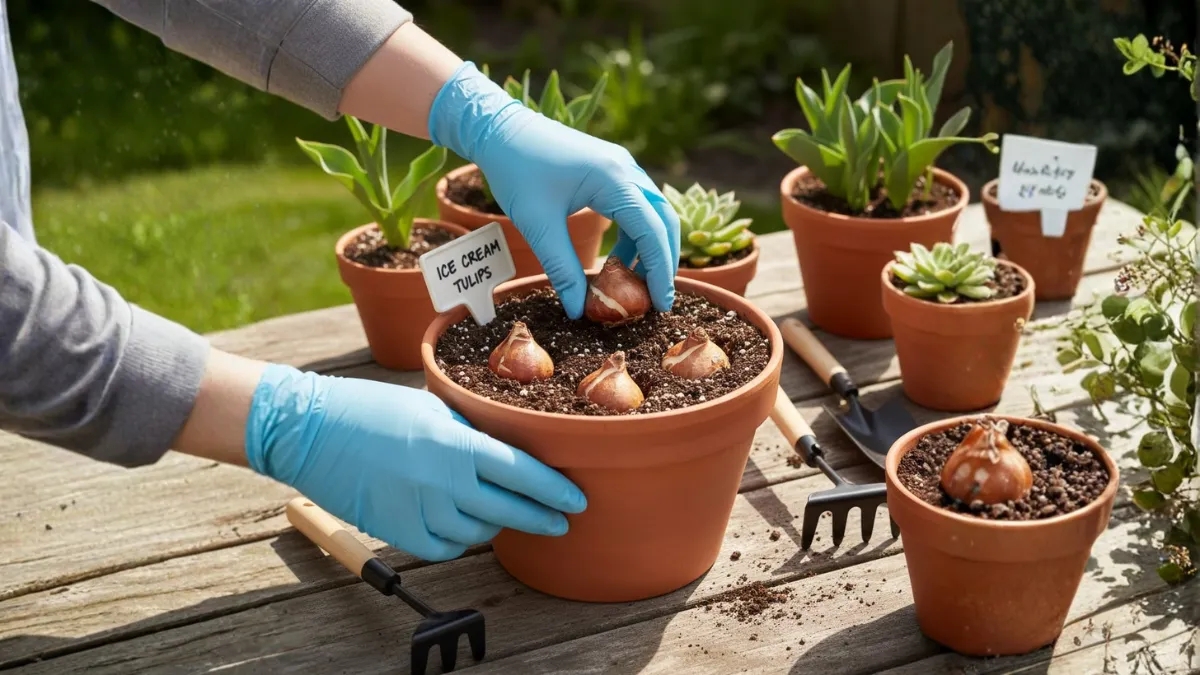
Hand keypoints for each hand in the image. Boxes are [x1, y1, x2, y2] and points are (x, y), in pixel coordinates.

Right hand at [244, 365, 586, 560]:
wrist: (311, 432)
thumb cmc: (371, 410)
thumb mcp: (432, 408)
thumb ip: (472, 431)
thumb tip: (507, 448)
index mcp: (458, 445)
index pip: (523, 474)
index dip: (555, 491)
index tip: (575, 500)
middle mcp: (446, 484)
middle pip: (511, 511)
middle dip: (542, 517)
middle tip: (561, 520)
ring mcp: (423, 512)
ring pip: (481, 531)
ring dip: (499, 523)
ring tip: (507, 513)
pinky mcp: (400, 534)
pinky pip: (447, 548)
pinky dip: (461, 539)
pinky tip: (466, 525)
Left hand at [429, 62, 679, 318]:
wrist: (500, 129)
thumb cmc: (517, 171)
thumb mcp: (538, 225)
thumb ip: (562, 269)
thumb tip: (577, 310)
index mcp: (613, 179)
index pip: (652, 230)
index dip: (660, 270)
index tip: (661, 304)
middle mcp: (626, 169)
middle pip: (663, 220)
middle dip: (664, 261)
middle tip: (657, 298)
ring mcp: (622, 166)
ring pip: (653, 212)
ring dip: (650, 247)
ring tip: (635, 283)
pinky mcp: (612, 169)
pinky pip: (637, 204)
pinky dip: (635, 234)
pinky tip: (618, 259)